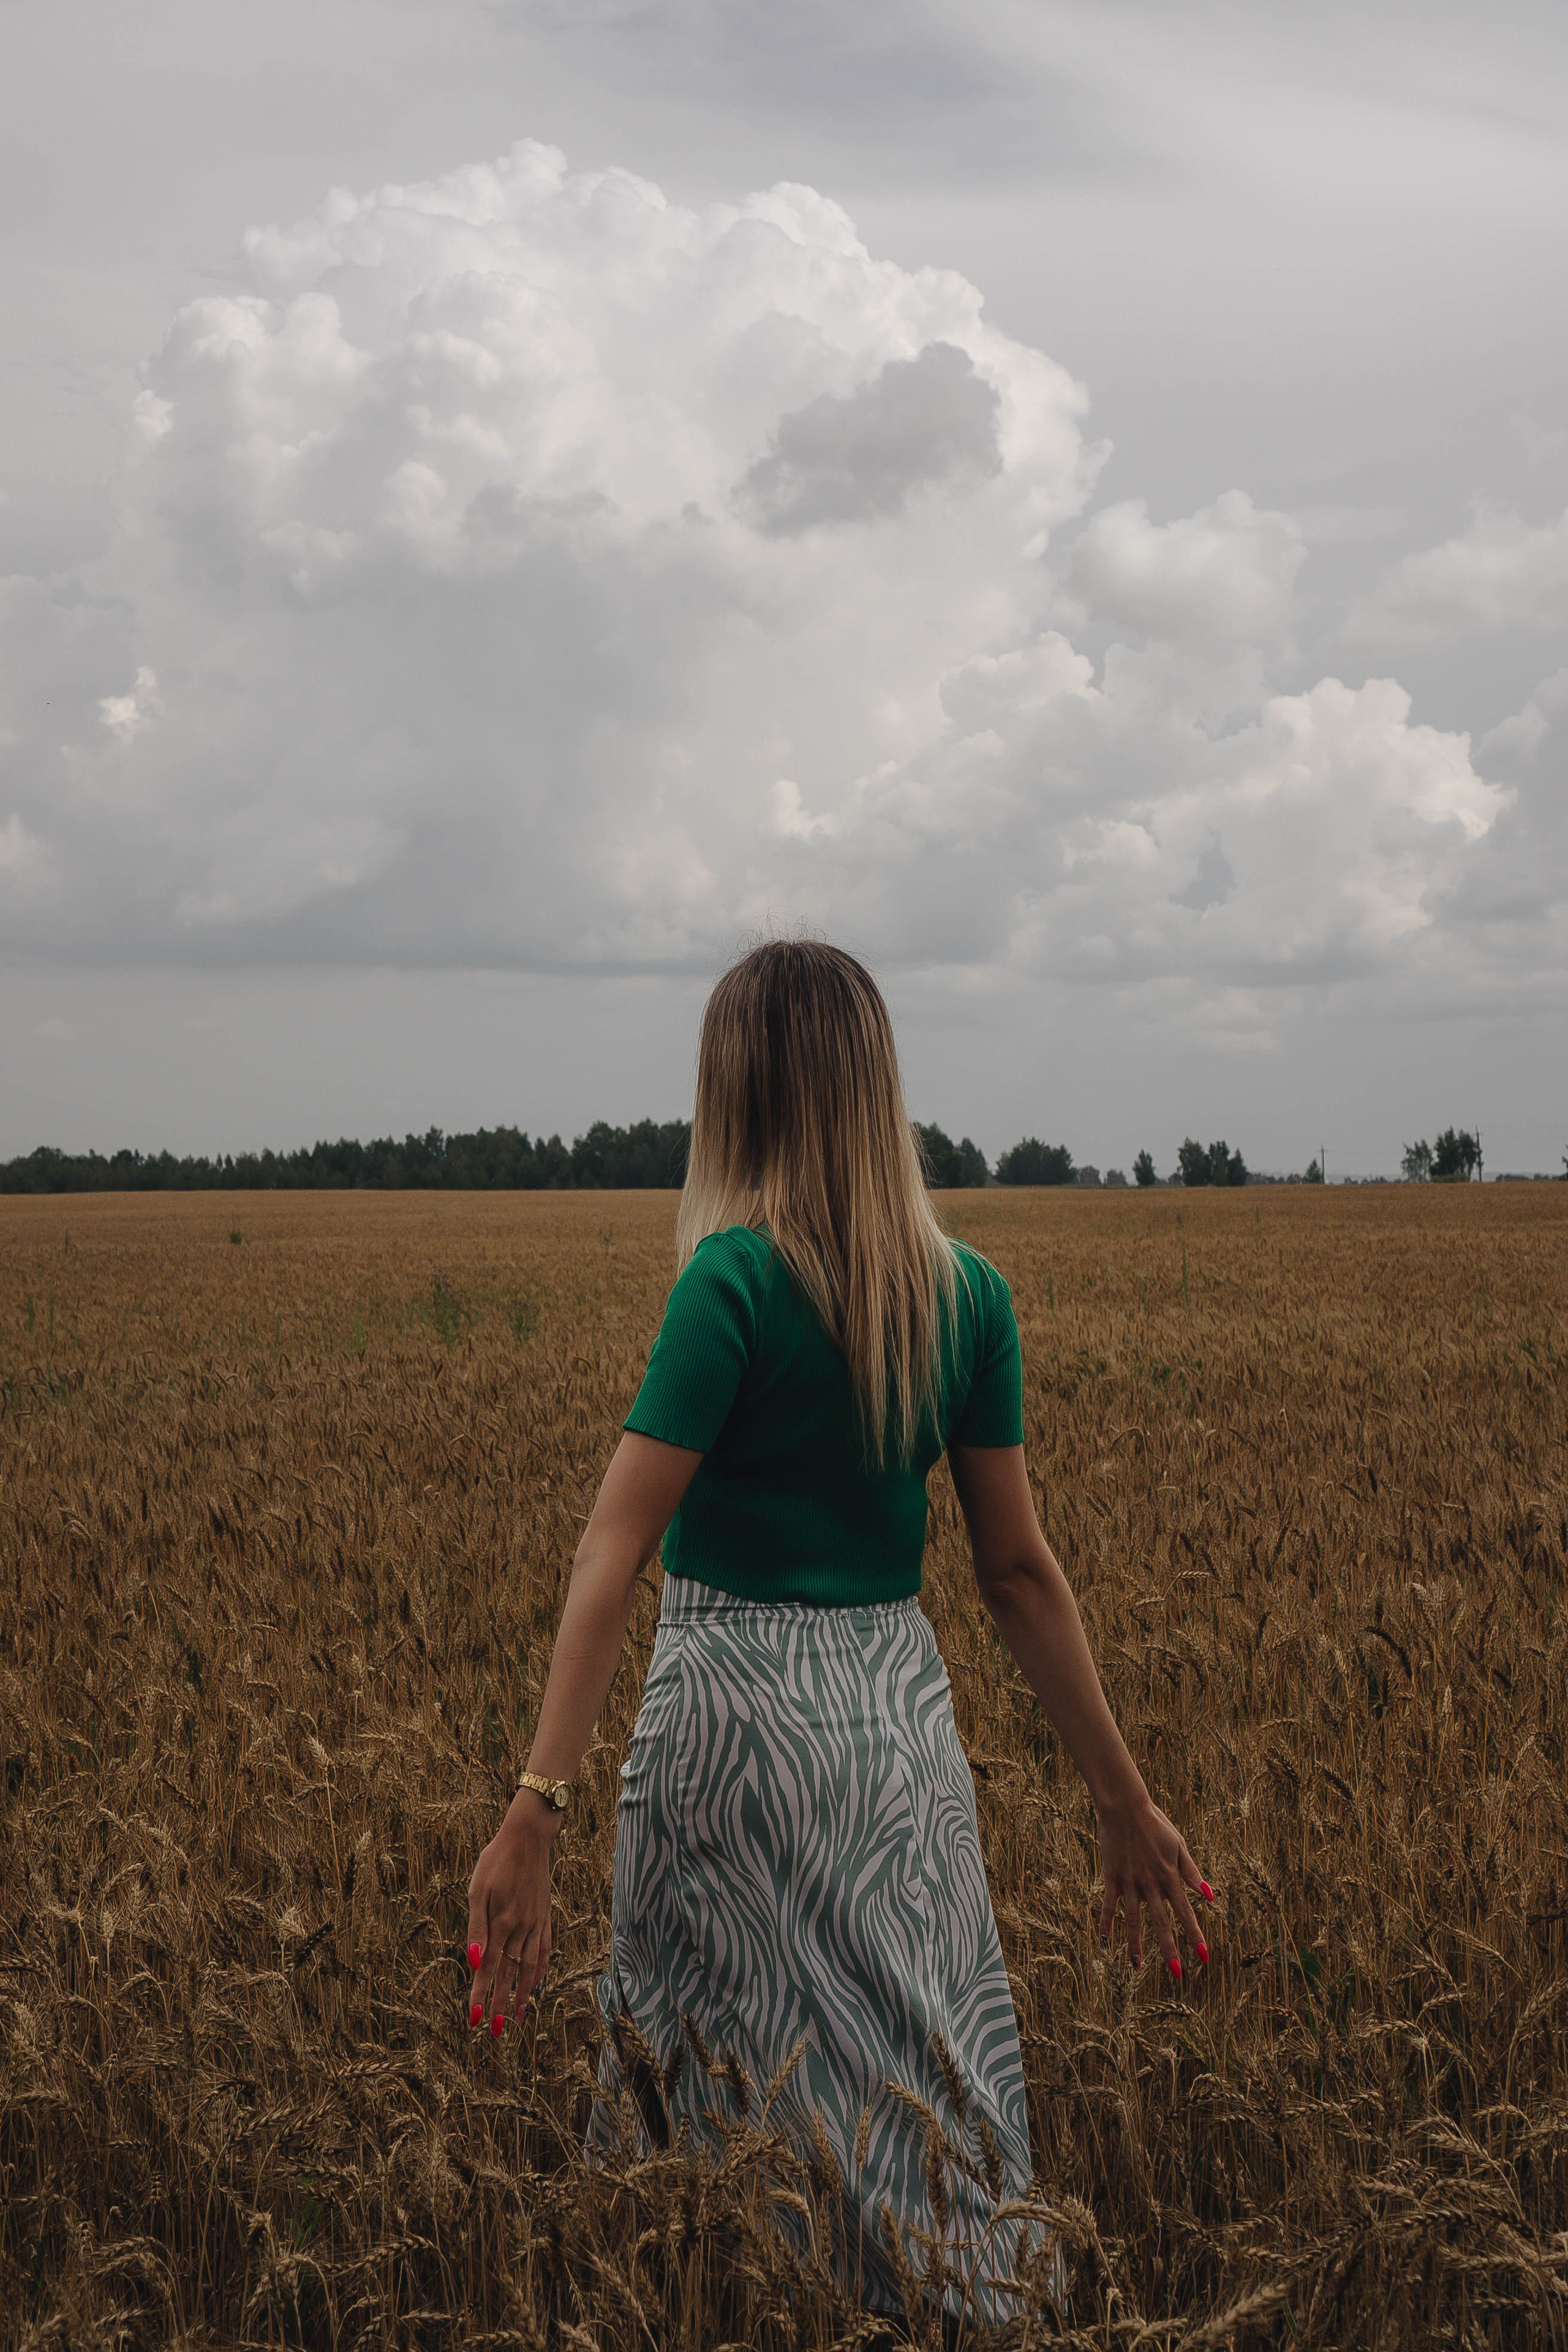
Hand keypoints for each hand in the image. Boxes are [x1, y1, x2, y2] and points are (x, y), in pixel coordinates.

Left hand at [465, 1793, 556, 2033]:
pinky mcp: (545, 1916)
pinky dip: (541, 1970)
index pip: (489, 1968)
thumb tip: (474, 1960)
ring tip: (517, 2017)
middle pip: (509, 1973)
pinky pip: (545, 1950)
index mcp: (501, 1923)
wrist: (528, 1838)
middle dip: (500, 2003)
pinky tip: (537, 1984)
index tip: (474, 2019)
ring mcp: (536, 1924)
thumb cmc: (496, 1861)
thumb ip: (476, 1927)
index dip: (481, 1994)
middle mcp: (520, 1928)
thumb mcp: (477, 1889)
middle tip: (494, 2030)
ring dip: (521, 1994)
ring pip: (529, 1967)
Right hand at [1096, 1792, 1212, 1976]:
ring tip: (1136, 1968)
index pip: (1186, 1912)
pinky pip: (1107, 1906)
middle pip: (1161, 1923)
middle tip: (1177, 1974)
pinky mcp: (1112, 1878)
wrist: (1125, 1807)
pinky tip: (1103, 1943)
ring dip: (1135, 1945)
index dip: (1195, 1935)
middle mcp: (1150, 1884)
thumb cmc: (1156, 1824)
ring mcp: (1129, 1883)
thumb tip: (1211, 1896)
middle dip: (1169, 1949)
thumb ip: (1192, 1872)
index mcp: (1169, 1877)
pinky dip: (1104, 1924)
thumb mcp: (1179, 1845)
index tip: (1204, 1956)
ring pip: (1133, 1920)